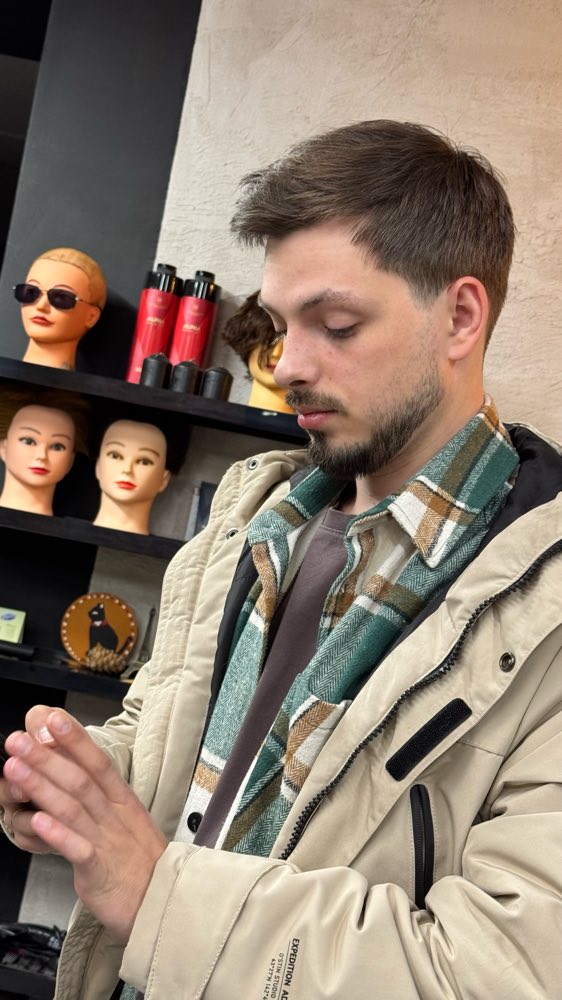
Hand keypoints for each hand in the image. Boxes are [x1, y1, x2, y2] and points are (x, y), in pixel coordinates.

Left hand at [3, 708, 166, 943]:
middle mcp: (114, 815)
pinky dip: (57, 834)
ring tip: (15, 770)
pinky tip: (38, 821)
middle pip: (79, 779)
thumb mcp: (125, 820)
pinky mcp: (99, 870)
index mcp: (122, 800)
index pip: (97, 761)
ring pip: (72, 807)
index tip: (53, 718)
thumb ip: (99, 798)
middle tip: (18, 740)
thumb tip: (71, 772)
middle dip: (45, 757)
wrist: (163, 902)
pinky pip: (77, 848)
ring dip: (40, 786)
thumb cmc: (140, 861)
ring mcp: (107, 841)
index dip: (75, 739)